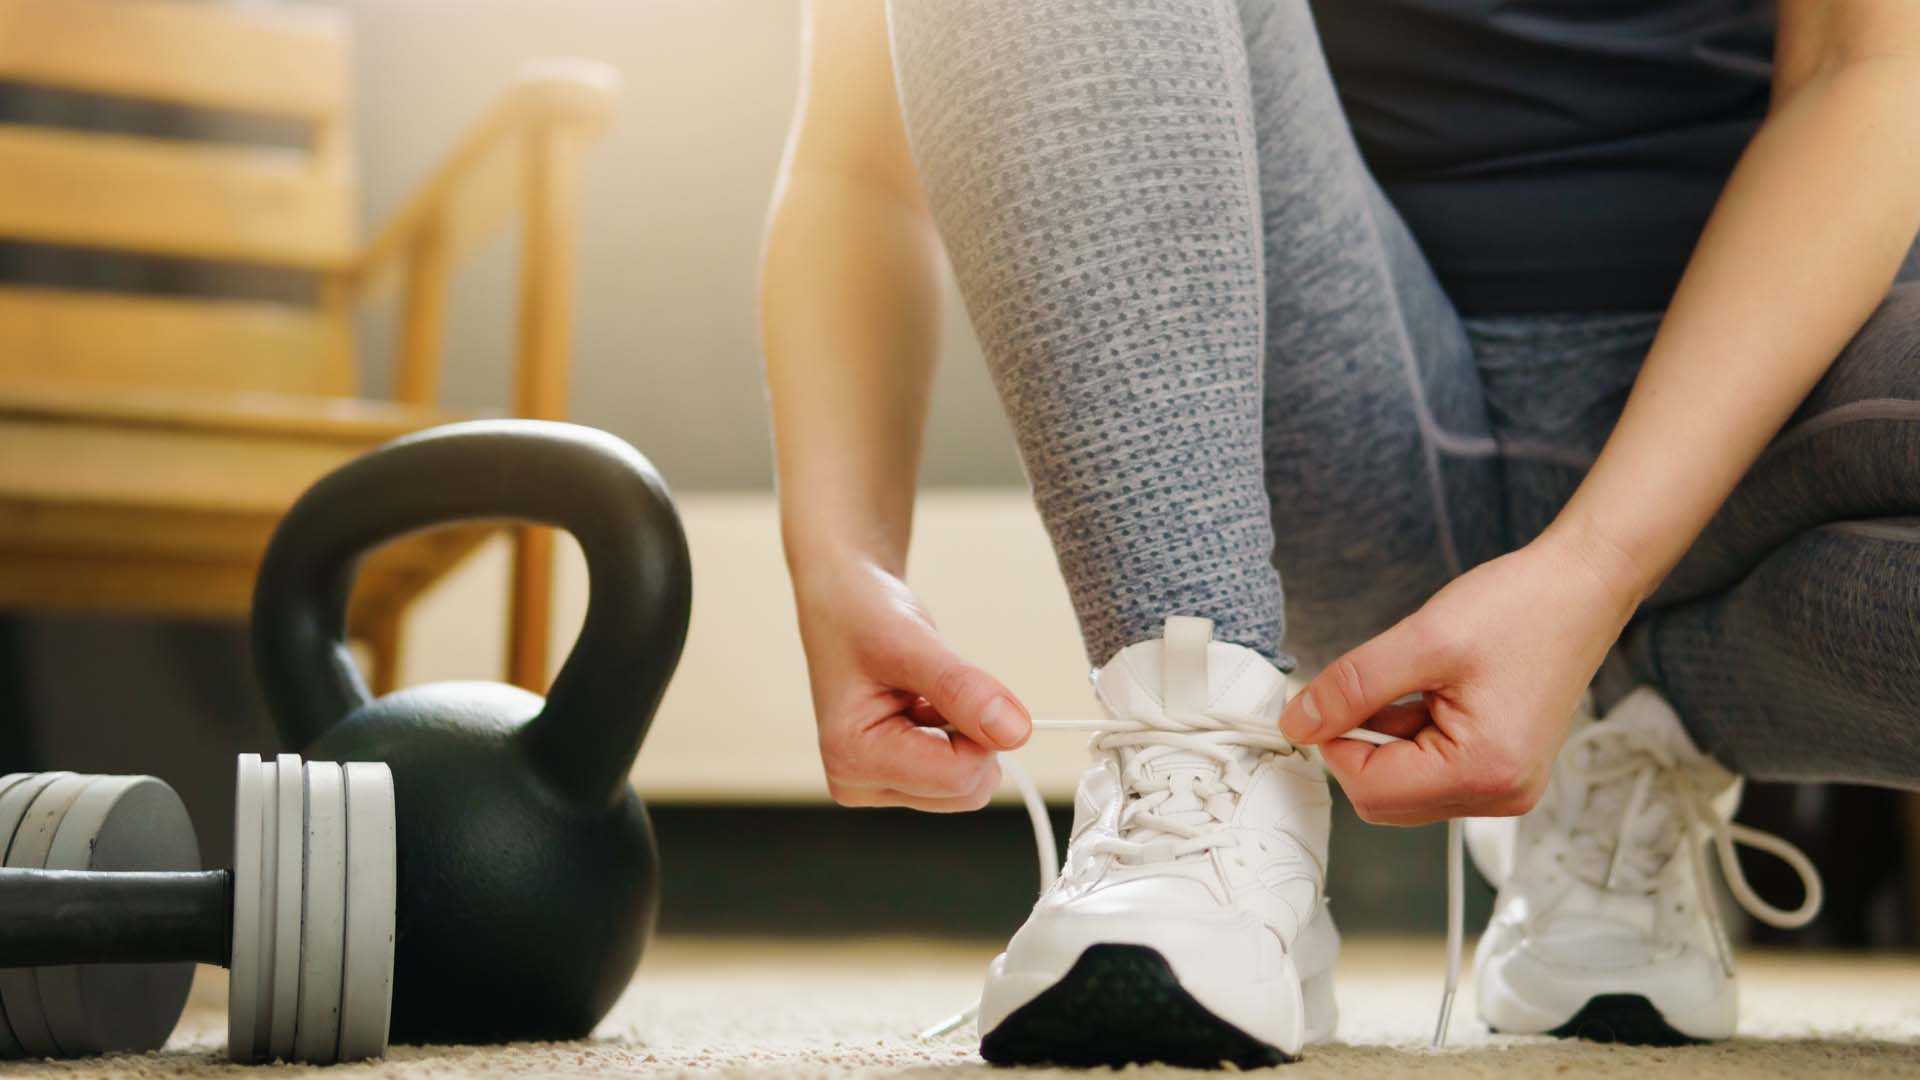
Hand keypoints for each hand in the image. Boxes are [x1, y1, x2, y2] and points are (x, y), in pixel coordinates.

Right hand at [792, 557, 1030, 810]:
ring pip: (965, 788)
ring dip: (962, 735)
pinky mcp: (892, 778)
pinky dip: (953, 736)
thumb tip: (1017, 733)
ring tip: (921, 696)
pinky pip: (955, 776)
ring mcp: (875, 785)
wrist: (842, 603)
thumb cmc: (861, 614)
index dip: (980, 727)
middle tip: (934, 687)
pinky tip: (920, 707)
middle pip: (967, 791)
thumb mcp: (912, 642)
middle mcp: (858, 784)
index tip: (956, 681)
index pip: (959, 776)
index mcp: (853, 757)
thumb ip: (963, 689)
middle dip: (971, 736)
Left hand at [1278, 526, 1644, 824]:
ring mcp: (1505, 785)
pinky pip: (1431, 770)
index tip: (1329, 697)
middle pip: (1385, 798)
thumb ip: (1352, 687)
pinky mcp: (1502, 768)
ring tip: (1415, 680)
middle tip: (1370, 685)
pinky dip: (1410, 735)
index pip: (1370, 789)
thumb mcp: (1422, 639)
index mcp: (1485, 772)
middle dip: (1360, 744)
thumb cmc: (1521, 606)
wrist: (1581, 586)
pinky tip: (1428, 691)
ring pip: (1404, 785)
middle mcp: (1501, 794)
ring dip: (1386, 738)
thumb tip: (1298, 723)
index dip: (1334, 743)